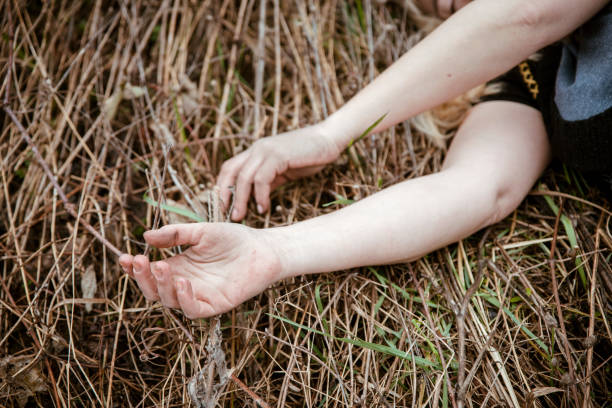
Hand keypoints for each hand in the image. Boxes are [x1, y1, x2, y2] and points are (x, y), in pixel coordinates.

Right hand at [119, 223, 282, 317]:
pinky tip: (183, 282)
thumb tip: (146, 236)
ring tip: (162, 267)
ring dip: (162, 287)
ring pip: (170, 301)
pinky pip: (194, 309)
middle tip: (139, 261)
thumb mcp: (201, 231)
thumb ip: (176, 234)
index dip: (134, 268)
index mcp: (178, 266)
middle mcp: (184, 283)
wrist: (262, 248)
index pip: (149, 271)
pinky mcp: (215, 305)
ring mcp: (199, 296)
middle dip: (143, 277)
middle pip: (154, 289)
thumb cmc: (233, 239)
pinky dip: (185, 299)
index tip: (124, 257)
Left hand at [217, 123, 340, 220]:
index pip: (229, 167)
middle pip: (230, 171)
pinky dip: (260, 196)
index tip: (224, 206)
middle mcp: (257, 148)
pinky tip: (263, 207)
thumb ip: (269, 181)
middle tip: (227, 215)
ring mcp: (267, 150)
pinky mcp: (278, 156)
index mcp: (256, 151)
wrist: (328, 139)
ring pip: (243, 177)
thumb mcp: (284, 170)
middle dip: (225, 195)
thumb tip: (255, 198)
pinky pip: (262, 179)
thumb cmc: (308, 155)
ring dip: (241, 199)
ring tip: (242, 216)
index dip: (222, 186)